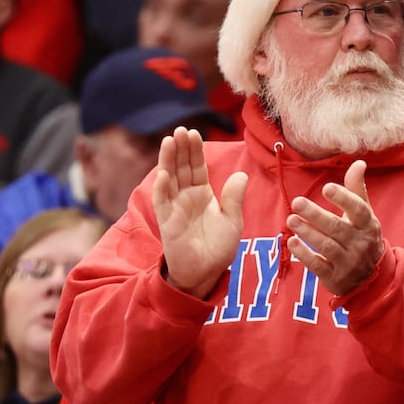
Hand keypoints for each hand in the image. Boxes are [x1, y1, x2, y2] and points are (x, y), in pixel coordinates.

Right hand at [153, 127, 246, 297]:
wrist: (206, 273)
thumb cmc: (218, 248)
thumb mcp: (232, 220)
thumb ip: (234, 198)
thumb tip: (242, 175)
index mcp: (202, 194)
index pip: (196, 167)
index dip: (194, 151)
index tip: (193, 133)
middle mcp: (186, 197)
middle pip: (181, 168)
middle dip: (181, 149)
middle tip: (181, 130)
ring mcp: (175, 208)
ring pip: (169, 179)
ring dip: (168, 160)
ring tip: (170, 141)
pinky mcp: (167, 222)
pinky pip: (162, 202)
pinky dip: (162, 188)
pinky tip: (164, 174)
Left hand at [287, 160, 384, 296]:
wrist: (371, 278)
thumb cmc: (362, 237)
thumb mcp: (364, 215)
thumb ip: (357, 190)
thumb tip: (358, 163)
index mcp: (367, 225)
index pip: (358, 210)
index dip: (343, 198)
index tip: (327, 188)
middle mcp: (359, 243)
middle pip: (337, 228)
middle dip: (316, 215)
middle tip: (297, 202)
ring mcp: (347, 262)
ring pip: (326, 246)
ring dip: (307, 232)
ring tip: (291, 219)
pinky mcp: (334, 276)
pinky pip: (318, 265)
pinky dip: (304, 254)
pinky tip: (291, 242)